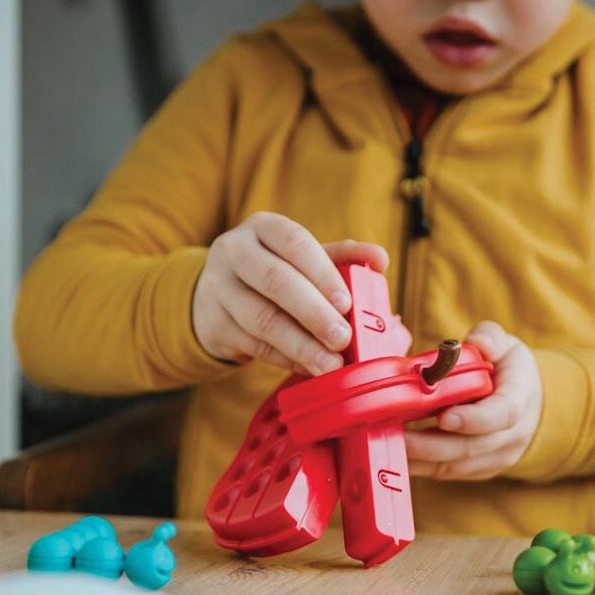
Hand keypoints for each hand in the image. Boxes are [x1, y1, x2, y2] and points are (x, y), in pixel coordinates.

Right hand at [192, 212, 388, 375]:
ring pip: (262, 319)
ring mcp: (218, 289)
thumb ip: (342, 257)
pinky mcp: (214, 325)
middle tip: (343, 338)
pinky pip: (256, 345)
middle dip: (314, 313)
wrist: (214, 296)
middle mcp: (234, 252)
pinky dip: (288, 359)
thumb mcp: (302, 259)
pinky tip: (311, 367)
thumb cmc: (272, 273)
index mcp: (262, 228)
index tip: (346, 302)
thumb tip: (380, 258)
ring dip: (302, 345)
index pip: (295, 244)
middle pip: (276, 281)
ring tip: (331, 363)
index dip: (322, 274)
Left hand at [404, 321, 542, 480]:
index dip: (474, 419)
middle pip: (471, 447)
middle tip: (397, 435)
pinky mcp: (478, 469)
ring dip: (420, 458)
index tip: (444, 417)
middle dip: (430, 444)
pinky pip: (447, 472)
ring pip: (455, 465)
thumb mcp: (507, 346)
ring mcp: (496, 457)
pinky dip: (420, 466)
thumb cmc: (509, 370)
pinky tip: (396, 454)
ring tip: (387, 444)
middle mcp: (513, 434)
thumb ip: (491, 339)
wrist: (529, 404)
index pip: (502, 414)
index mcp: (521, 398)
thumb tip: (476, 342)